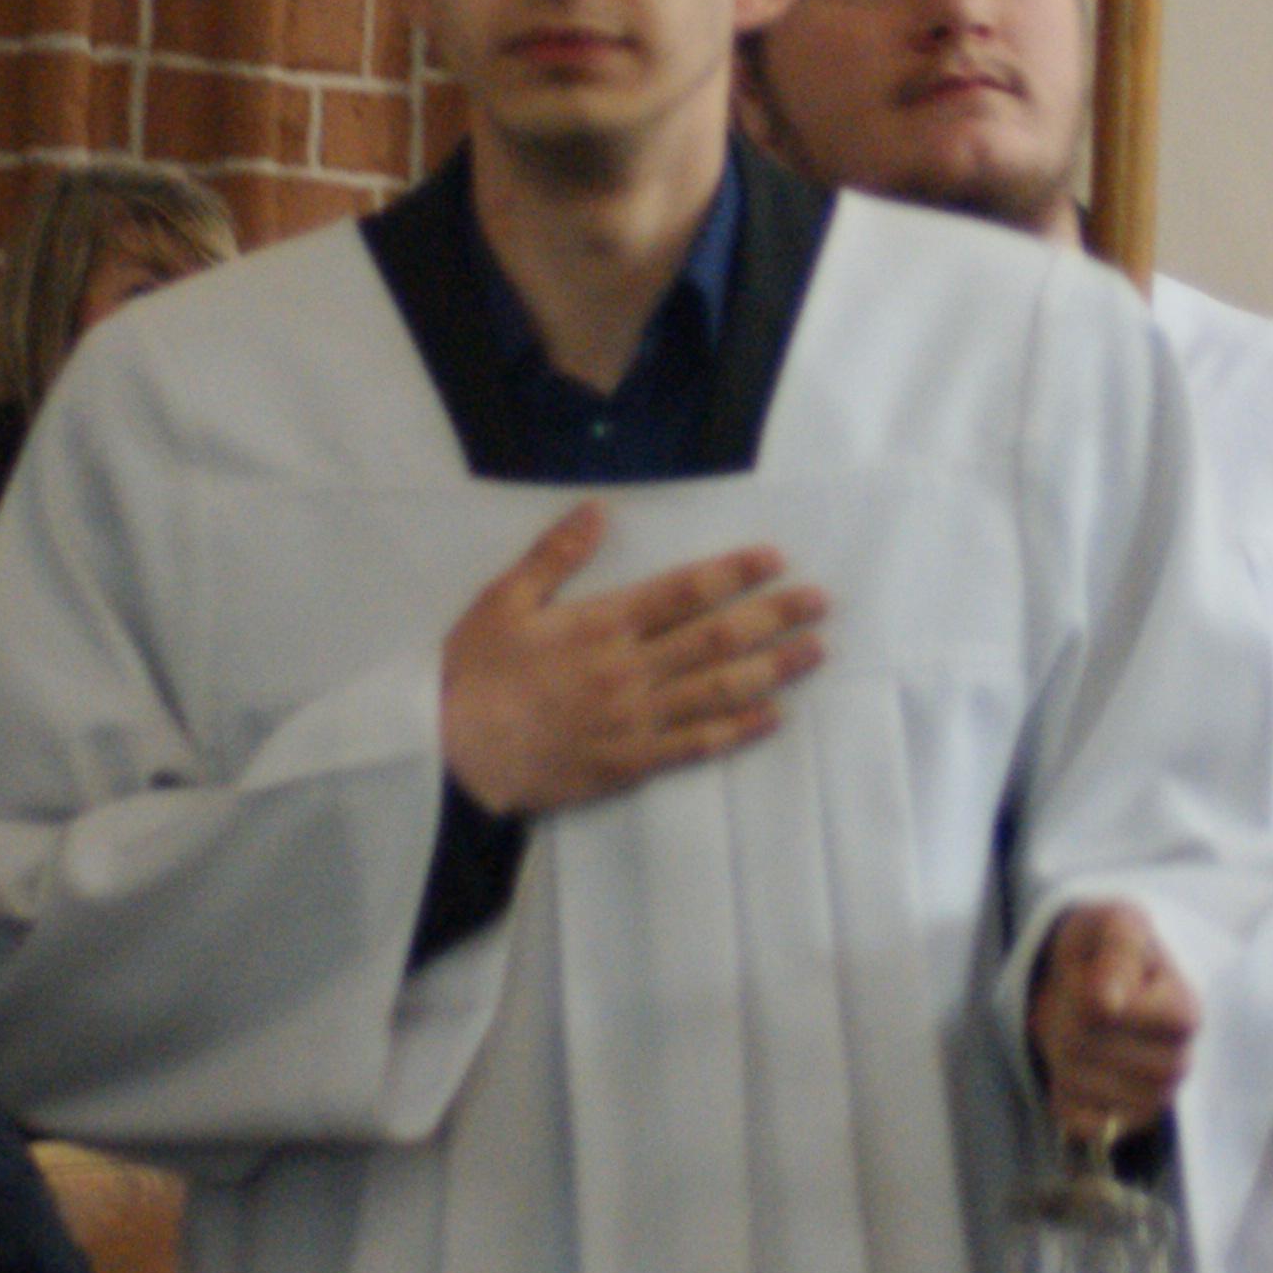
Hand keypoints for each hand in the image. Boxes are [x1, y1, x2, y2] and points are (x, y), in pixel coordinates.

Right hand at [442, 502, 827, 817]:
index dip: (735, 572)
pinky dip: (738, 729)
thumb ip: (554, 555)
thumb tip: (598, 510)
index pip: (684, 591)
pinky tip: (773, 716)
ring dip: (773, 668)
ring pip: (719, 690)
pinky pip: (696, 744)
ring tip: (815, 651)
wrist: (452, 755)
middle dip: (775, 616)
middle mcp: (630, 669)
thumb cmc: (473, 674)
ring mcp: (636, 719)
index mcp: (602, 623)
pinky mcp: (631, 763)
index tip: (776, 559)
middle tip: (820, 602)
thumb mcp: (503, 600)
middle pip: (717, 637)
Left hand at [1028, 901, 1198, 1144]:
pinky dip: (1062, 1093)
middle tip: (1070, 997)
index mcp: (1185, 1010)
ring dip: (1058, 1051)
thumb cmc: (1107, 949)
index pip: (1131, 1018)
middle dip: (1067, 1018)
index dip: (1096, 997)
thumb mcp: (1114, 926)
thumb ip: (1117, 954)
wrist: (1093, 979)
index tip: (1091, 973)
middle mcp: (1178, 1061)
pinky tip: (1072, 1067)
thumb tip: (1109, 1001)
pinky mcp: (1126, 1123)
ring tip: (1070, 1027)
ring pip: (1080, 1084)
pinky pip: (1079, 1121)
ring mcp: (1155, 1097)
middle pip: (1094, 1049)